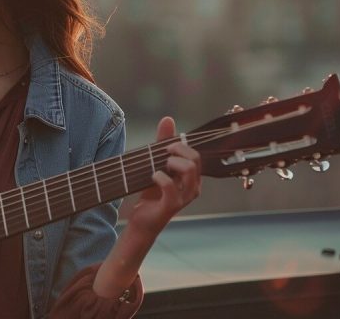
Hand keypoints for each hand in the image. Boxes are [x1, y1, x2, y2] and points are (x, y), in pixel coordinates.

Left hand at [127, 116, 201, 235]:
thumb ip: (162, 143)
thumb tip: (168, 119)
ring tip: (159, 166)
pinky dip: (160, 177)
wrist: (143, 220)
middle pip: (195, 159)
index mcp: (192, 176)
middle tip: (163, 152)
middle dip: (178, 150)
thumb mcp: (156, 164)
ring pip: (189, 170)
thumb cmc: (152, 193)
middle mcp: (193, 186)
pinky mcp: (172, 205)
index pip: (196, 154)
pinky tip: (153, 177)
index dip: (182, 145)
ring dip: (172, 162)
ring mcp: (184, 196)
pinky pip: (170, 186)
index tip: (166, 145)